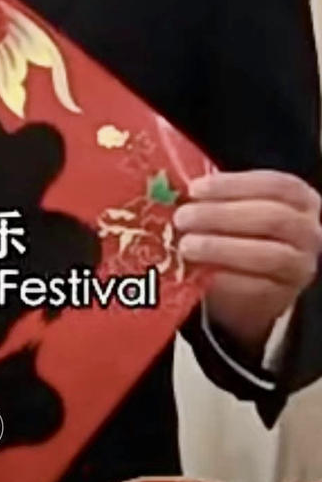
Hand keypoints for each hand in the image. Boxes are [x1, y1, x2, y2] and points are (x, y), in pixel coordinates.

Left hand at [173, 171, 321, 355]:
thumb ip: (215, 197)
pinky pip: (256, 287)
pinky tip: (200, 273)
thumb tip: (173, 186)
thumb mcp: (235, 208)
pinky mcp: (283, 297)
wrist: (252, 286)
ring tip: (186, 246)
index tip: (195, 189)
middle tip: (182, 218)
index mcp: (299, 199)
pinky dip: (225, 278)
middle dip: (221, 216)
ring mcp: (300, 266)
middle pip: (271, 217)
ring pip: (268, 254)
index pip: (274, 185)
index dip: (233, 184)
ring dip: (221, 248)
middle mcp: (308, 231)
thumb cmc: (240, 234)